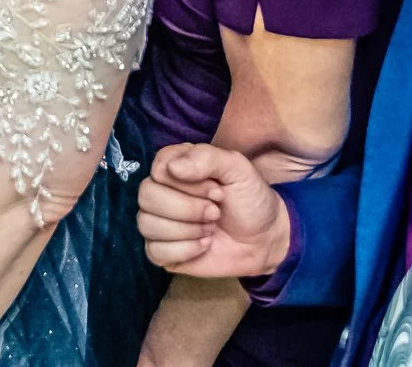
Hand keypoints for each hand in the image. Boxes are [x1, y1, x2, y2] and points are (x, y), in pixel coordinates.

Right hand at [137, 143, 289, 280]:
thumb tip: (173, 168)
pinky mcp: (163, 251)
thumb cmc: (250, 199)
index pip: (158, 170)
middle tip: (215, 212)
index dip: (188, 184)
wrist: (265, 239)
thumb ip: (206, 158)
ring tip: (210, 229)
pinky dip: (184, 250)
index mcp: (175, 166)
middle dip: (188, 208)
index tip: (217, 190)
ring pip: (147, 224)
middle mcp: (161, 191)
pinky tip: (203, 245)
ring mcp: (159, 222)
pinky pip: (154, 252)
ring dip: (187, 230)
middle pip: (147, 196)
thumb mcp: (238, 168)